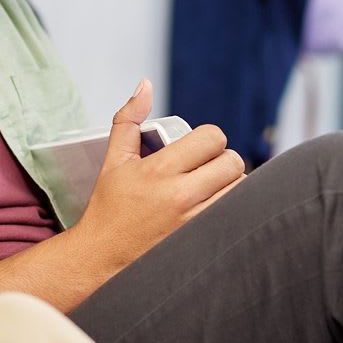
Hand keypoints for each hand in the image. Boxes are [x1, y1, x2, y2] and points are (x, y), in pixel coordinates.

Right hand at [72, 79, 245, 271]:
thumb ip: (128, 120)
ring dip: (230, 185)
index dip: (208, 140)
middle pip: (232, 161)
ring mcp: (194, 221)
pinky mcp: (202, 240)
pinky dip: (231, 207)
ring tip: (211, 189)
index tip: (198, 150)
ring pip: (240, 188)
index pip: (212, 138)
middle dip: (221, 161)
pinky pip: (236, 215)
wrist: (103, 256)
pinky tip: (215, 208)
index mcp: (159, 170)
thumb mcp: (114, 160)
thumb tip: (145, 85)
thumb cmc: (109, 208)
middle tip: (206, 169)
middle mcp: (180, 196)